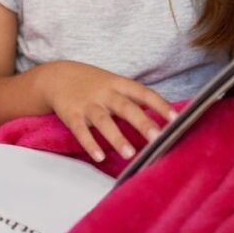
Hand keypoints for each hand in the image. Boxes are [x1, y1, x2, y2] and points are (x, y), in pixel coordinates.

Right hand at [39, 61, 175, 161]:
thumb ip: (134, 100)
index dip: (160, 105)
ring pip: (103, 120)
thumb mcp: (113, 84)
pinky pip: (80, 130)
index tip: (176, 118)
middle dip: (142, 122)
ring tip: (130, 154)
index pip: (143, 93)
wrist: (57, 76)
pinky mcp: (71, 114)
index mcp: (118, 84)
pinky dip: (90, 143)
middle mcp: (104, 93)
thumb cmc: (93, 84)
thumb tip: (163, 119)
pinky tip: (99, 156)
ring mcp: (87, 104)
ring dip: (116, 137)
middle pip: (125, 107)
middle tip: (158, 138)